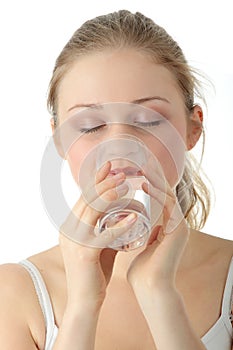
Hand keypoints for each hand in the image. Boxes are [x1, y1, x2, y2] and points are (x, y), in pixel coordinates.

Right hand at [59, 161, 136, 309]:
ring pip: (91, 211)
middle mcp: (69, 230)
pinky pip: (104, 235)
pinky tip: (135, 218)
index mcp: (71, 226)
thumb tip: (124, 213)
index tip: (110, 166)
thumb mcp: (99, 244)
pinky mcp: (84, 254)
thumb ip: (106, 228)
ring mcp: (74, 241)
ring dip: (109, 196)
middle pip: (86, 199)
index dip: (96, 180)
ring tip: (126, 186)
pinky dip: (120, 226)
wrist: (84, 301)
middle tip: (122, 173)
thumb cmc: (95, 272)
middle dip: (104, 183)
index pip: (83, 197)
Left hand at [127, 170, 189, 298]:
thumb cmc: (143, 270)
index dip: (149, 180)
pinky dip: (156, 193)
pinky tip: (144, 183)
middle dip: (153, 174)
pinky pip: (167, 205)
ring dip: (155, 179)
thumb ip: (142, 231)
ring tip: (141, 166)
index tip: (135, 168)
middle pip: (165, 191)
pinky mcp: (177, 229)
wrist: (150, 288)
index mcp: (167, 225)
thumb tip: (136, 222)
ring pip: (168, 194)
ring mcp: (178, 225)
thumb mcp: (141, 243)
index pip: (159, 196)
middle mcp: (175, 222)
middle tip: (141, 158)